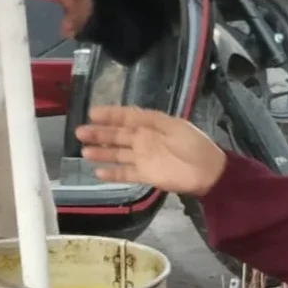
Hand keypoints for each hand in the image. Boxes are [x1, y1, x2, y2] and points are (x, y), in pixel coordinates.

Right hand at [75, 106, 227, 195]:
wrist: (208, 171)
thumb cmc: (192, 144)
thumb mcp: (171, 125)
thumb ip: (147, 121)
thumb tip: (124, 118)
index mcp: (151, 124)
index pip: (126, 116)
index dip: (109, 115)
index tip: (92, 113)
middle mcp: (144, 139)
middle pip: (117, 135)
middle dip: (99, 133)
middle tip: (79, 132)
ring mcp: (143, 158)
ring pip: (117, 154)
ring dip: (101, 152)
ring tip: (83, 151)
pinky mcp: (145, 175)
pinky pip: (124, 173)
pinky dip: (112, 173)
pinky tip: (98, 172)